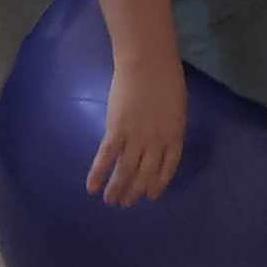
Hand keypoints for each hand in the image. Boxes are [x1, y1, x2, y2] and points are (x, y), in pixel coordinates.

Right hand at [87, 58, 187, 205]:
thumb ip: (168, 125)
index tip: (151, 195)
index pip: (168, 166)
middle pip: (145, 173)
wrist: (148, 63)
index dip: (159, 182)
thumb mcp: (175, 106)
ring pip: (125, 171)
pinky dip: (98, 174)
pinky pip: (106, 157)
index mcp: (174, 134)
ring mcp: (136, 138)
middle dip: (136, 191)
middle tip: (127, 203)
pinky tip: (92, 187)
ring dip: (117, 189)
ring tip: (110, 201)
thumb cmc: (165, 78)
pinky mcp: (116, 130)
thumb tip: (160, 139)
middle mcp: (156, 142)